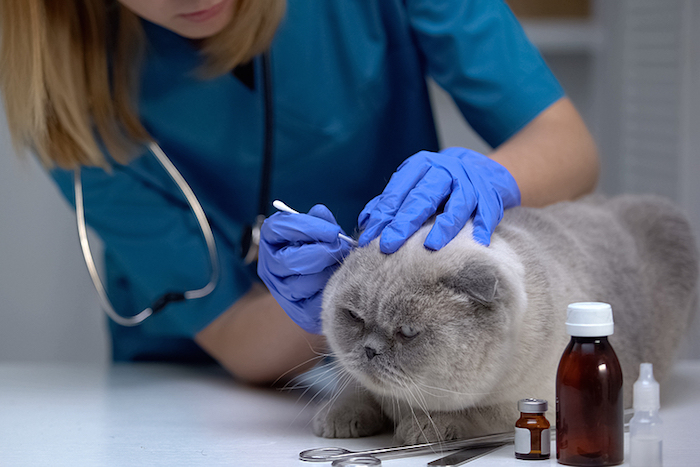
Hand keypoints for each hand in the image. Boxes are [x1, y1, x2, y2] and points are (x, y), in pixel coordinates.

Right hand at [257, 204, 352, 333]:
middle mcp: (270, 268)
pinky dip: (331, 292)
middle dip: (321, 253)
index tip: (333, 231)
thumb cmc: (321, 251)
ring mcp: (281, 292)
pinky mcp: (297, 312)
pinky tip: (340, 282)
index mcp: (271, 241)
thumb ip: (320, 221)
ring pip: (302, 284)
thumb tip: (320, 214)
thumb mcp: (320, 231)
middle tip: (341, 248)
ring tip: (342, 265)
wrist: (324, 282)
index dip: (307, 228)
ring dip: (328, 273)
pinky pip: (315, 304)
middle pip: (289, 261)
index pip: (278, 229)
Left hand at [358, 147, 519, 252]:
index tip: (368, 239)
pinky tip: (477, 242)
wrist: (481, 170)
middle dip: (404, 223)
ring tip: (431, 246)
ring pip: (456, 205)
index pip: (397, 193)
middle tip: (389, 245)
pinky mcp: (490, 196)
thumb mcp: (413, 184)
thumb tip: (366, 222)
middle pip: (422, 198)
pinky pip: (487, 212)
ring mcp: (468, 183)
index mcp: (420, 166)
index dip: (381, 217)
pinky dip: (482, 226)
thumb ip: (390, 202)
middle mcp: (444, 171)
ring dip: (444, 226)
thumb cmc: (438, 184)